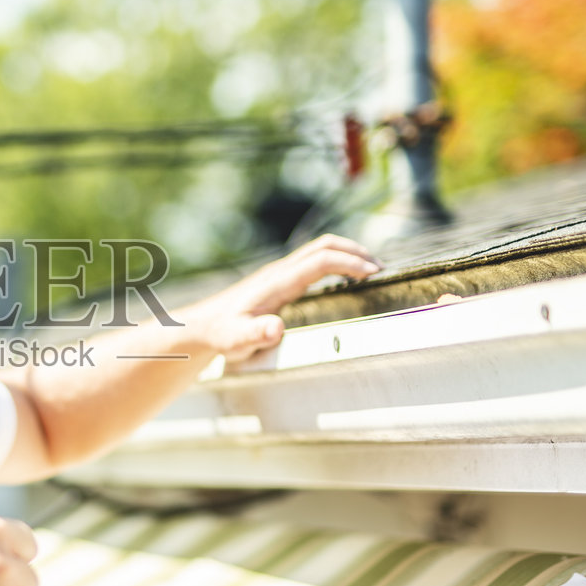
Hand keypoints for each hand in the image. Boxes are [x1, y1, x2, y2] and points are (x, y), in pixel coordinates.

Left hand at [196, 234, 379, 362]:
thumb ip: (255, 335)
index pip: (320, 261)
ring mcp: (281, 273)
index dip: (349, 263)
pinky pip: (315, 261)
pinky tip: (347, 278)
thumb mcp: (236, 340)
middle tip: (381, 267)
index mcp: (276, 282)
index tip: (374, 273)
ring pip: (320, 250)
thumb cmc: (221, 334)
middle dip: (355, 251)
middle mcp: (281, 272)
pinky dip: (337, 262)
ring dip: (348, 254)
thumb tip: (276, 328)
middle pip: (324, 246)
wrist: (203, 326)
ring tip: (372, 270)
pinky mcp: (281, 280)